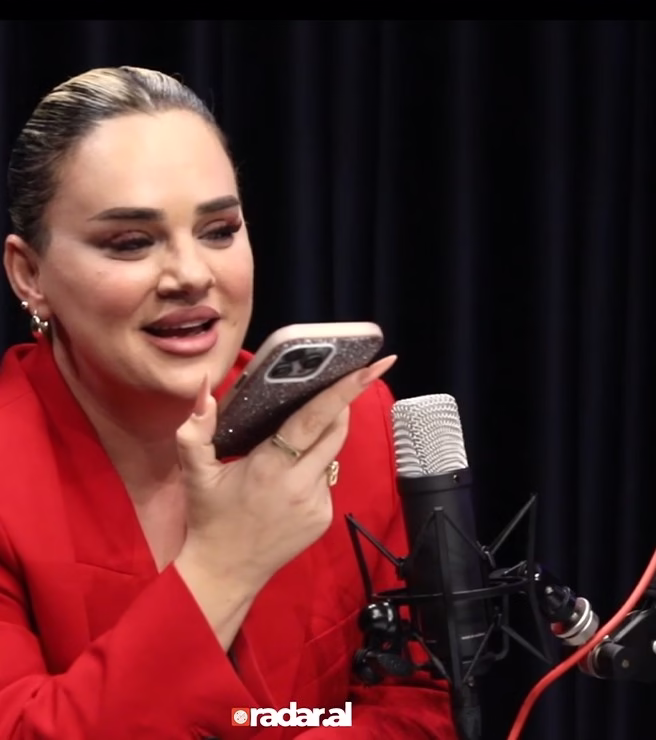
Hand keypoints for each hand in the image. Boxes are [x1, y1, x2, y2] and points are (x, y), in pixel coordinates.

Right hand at [175, 354, 396, 595]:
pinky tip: (290, 481)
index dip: (344, 391)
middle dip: (340, 405)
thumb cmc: (209, 516)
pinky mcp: (325, 517)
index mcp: (270, 466)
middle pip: (336, 431)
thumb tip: (206, 387)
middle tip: (333, 386)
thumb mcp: (195, 471)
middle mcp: (301, 483)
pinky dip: (314, 469)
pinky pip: (326, 480)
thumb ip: (197, 427)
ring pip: (331, 455)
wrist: (225, 572)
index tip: (371, 368)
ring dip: (320, 440)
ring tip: (293, 442)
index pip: (315, 419)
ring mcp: (318, 503)